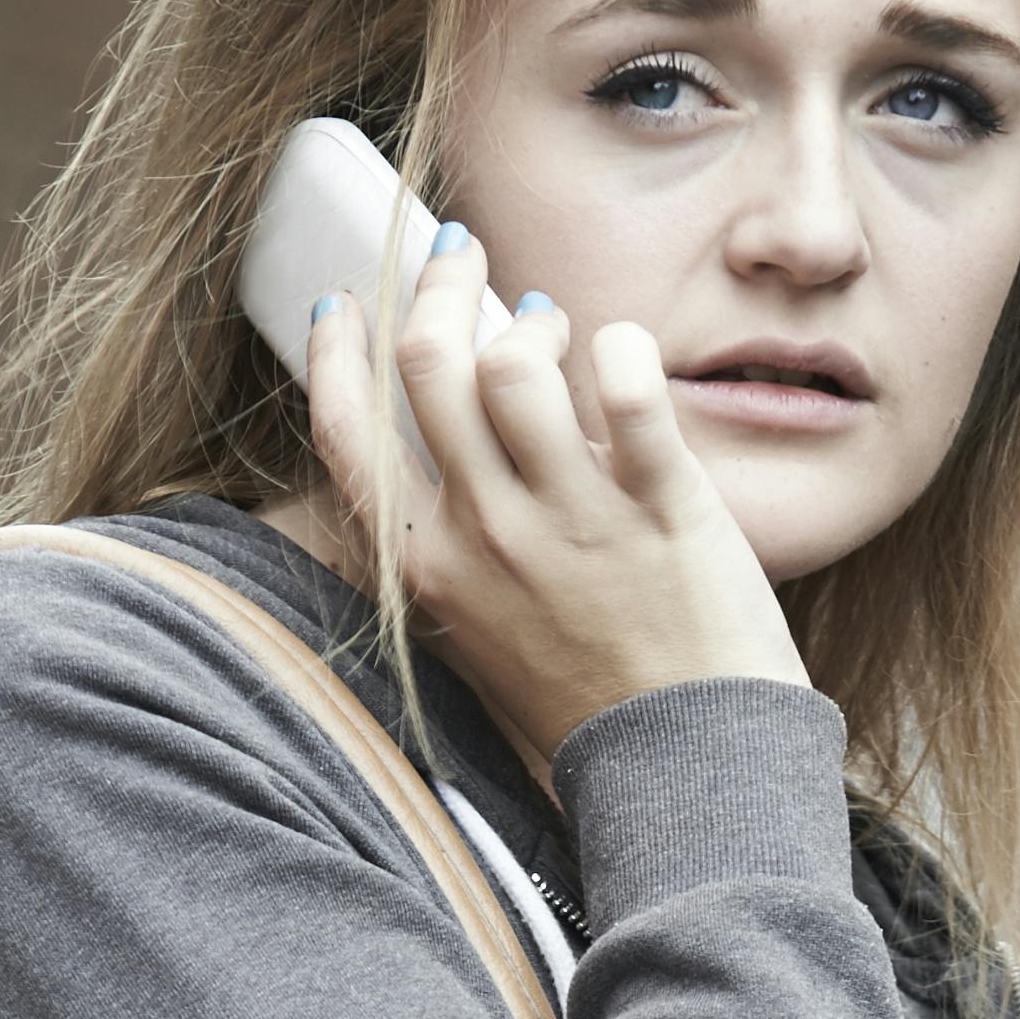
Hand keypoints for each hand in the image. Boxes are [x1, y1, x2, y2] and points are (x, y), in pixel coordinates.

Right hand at [300, 226, 806, 774]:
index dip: (337, 349)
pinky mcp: (658, 504)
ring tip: (557, 328)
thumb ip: (445, 538)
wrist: (681, 765)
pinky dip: (620, 347)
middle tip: (464, 253)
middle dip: (438, 280)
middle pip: (427, 359)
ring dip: (533, 322)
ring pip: (512, 360)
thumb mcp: (478, 625)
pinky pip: (624, 385)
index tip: (352, 302)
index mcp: (428, 565)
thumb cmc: (583, 696)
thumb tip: (437, 429)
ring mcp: (570, 519)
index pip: (345, 428)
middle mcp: (486, 535)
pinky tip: (622, 356)